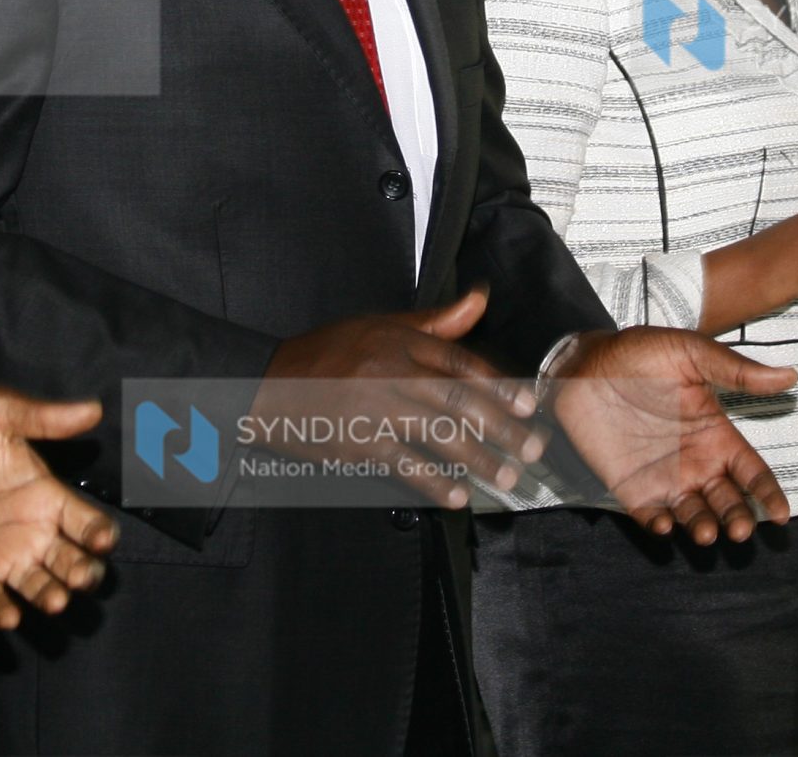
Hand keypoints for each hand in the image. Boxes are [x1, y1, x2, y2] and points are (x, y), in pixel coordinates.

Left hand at [0, 389, 117, 630]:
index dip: (100, 532)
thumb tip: (94, 409)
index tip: (102, 539)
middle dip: (84, 572)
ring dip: (50, 595)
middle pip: (72, 560)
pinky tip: (8, 616)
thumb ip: (42, 417)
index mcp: (45, 493)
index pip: (85, 521)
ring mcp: (0, 554)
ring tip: (54, 600)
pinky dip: (1, 611)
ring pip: (38, 585)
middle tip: (82, 575)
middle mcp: (31, 529)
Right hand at [253, 286, 545, 511]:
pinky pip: (405, 464)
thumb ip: (435, 321)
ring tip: (505, 477)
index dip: (499, 384)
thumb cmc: (327, 353)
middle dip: (501, 427)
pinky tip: (457, 496)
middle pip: (459, 399)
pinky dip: (435, 483)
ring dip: (478, 459)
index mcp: (399, 339)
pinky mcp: (358, 441)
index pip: (461, 361)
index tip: (527, 405)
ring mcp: (375, 407)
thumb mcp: (380, 325)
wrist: (267, 383)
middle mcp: (391, 369)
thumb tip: (479, 300)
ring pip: (439, 434)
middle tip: (530, 448)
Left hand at [546, 328, 796, 544]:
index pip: (752, 472)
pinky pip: (651, 516)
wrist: (583, 363)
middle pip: (729, 502)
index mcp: (717, 435)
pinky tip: (663, 525)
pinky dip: (660, 526)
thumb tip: (790, 377)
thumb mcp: (690, 354)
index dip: (768, 493)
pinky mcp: (632, 489)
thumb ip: (735, 370)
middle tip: (739, 529)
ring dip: (704, 528)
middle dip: (738, 519)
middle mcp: (697, 463)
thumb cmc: (639, 354)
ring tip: (706, 532)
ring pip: (696, 515)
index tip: (780, 514)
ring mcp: (665, 479)